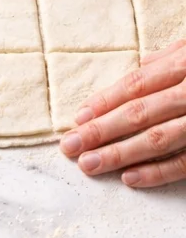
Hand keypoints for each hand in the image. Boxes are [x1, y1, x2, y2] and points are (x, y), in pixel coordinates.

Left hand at [60, 42, 185, 185]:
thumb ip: (169, 59)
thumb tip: (138, 69)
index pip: (138, 84)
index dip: (105, 101)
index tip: (78, 118)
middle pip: (141, 113)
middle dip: (101, 131)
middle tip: (70, 146)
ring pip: (160, 139)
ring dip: (121, 154)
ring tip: (90, 164)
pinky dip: (158, 172)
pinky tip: (131, 179)